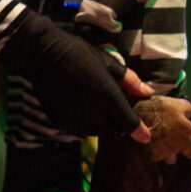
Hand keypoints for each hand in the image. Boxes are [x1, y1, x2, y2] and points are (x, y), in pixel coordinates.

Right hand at [0, 11, 148, 143]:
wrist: (43, 56)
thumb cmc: (79, 54)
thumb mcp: (107, 61)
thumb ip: (129, 80)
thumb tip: (147, 92)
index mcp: (107, 96)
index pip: (128, 123)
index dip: (139, 132)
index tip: (146, 137)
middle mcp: (92, 112)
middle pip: (114, 133)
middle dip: (120, 127)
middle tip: (119, 113)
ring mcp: (74, 119)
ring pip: (97, 133)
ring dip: (103, 126)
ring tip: (100, 109)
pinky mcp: (61, 122)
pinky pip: (80, 131)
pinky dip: (87, 125)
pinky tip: (84, 109)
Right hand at [136, 95, 190, 163]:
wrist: (139, 117)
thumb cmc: (161, 109)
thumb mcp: (178, 104)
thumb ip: (188, 109)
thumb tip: (190, 113)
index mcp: (190, 131)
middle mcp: (182, 144)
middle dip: (190, 149)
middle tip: (185, 143)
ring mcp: (168, 152)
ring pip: (173, 159)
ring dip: (171, 153)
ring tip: (165, 145)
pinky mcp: (155, 155)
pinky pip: (158, 157)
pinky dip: (157, 152)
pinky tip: (153, 145)